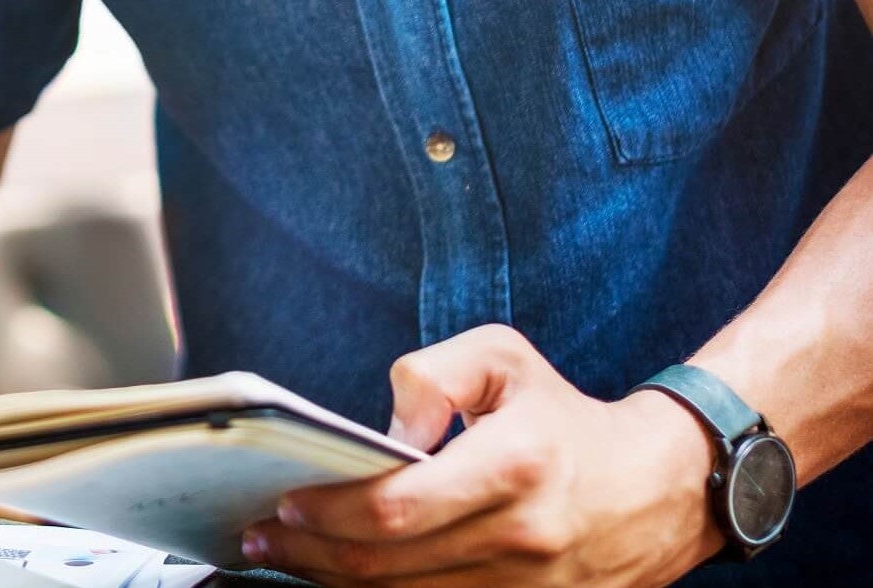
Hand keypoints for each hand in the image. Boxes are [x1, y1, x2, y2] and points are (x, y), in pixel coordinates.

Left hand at [243, 326, 724, 586]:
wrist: (660, 486)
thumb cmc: (563, 414)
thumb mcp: (502, 357)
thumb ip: (431, 375)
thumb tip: (385, 435)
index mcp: (512, 465)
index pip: (396, 508)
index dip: (329, 512)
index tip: (285, 501)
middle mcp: (521, 536)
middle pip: (390, 565)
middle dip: (312, 552)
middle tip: (262, 537)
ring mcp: (529, 587)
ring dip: (337, 581)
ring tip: (290, 557)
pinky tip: (347, 576)